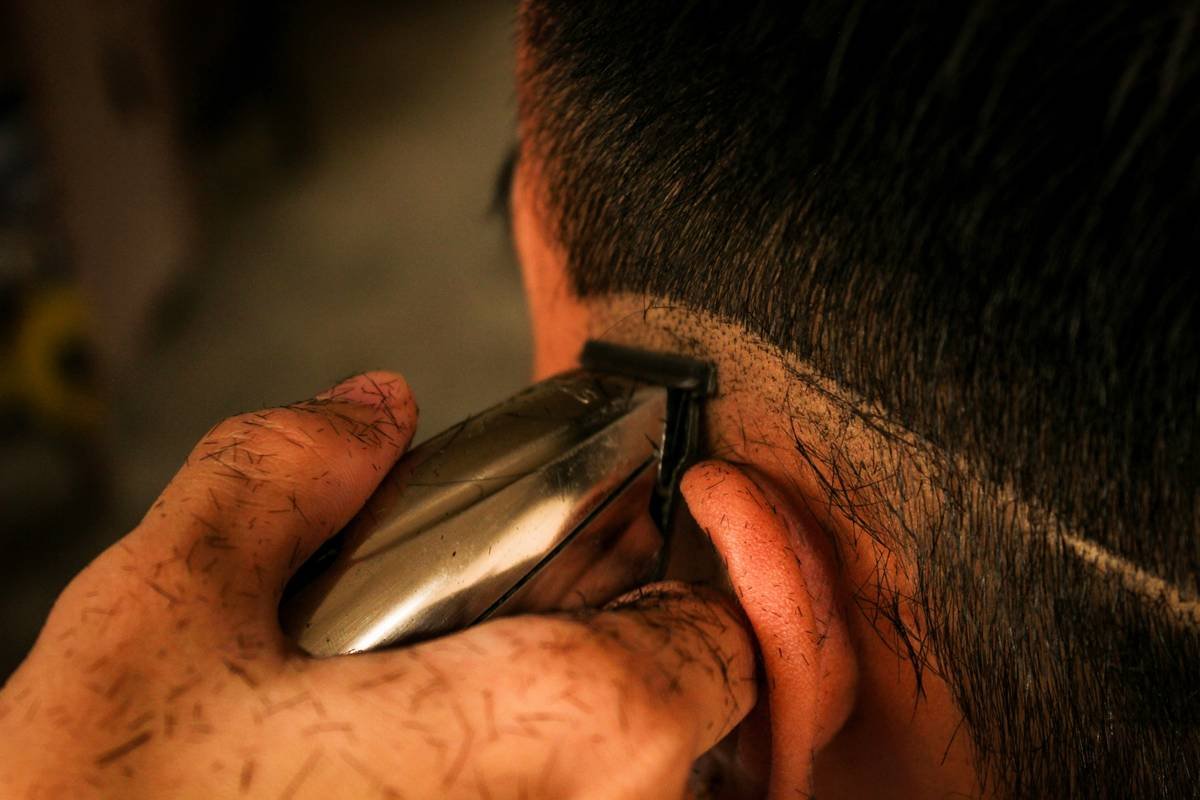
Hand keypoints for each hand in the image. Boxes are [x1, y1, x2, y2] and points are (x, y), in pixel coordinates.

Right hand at [0, 372, 754, 798]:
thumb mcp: (158, 615)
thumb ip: (278, 475)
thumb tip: (369, 410)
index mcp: (547, 738)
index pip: (721, 641)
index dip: (682, 578)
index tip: (629, 548)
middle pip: (696, 728)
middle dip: (635, 646)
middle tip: (547, 602)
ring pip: (642, 797)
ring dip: (595, 724)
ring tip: (476, 672)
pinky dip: (544, 777)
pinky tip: (437, 745)